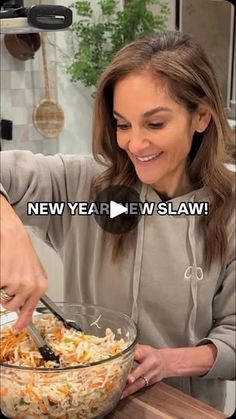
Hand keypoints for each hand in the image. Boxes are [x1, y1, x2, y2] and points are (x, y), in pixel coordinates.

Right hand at [0, 195, 47, 331]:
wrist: (13, 235)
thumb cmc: (22, 250)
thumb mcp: (33, 272)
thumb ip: (31, 292)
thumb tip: (24, 311)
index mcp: (40, 285)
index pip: (30, 310)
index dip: (22, 322)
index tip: (17, 329)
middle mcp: (30, 287)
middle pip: (12, 306)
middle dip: (8, 296)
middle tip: (10, 279)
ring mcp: (16, 285)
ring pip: (3, 299)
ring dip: (3, 289)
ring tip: (8, 272)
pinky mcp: (3, 280)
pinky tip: (4, 270)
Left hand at [122, 344, 167, 397]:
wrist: (166, 362)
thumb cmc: (151, 354)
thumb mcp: (144, 348)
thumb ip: (132, 349)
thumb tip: (118, 349)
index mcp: (147, 353)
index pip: (138, 354)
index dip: (131, 357)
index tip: (122, 359)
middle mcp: (150, 364)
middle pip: (142, 369)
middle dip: (134, 375)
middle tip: (127, 379)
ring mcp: (151, 375)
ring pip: (141, 382)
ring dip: (130, 388)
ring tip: (121, 393)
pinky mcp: (150, 383)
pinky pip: (140, 387)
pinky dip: (131, 391)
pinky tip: (123, 394)